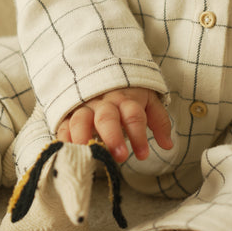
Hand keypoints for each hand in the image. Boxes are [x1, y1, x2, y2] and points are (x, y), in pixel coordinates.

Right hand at [56, 88, 172, 162]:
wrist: (104, 74)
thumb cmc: (129, 94)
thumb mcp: (148, 101)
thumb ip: (159, 121)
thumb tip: (168, 145)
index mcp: (126, 99)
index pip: (133, 115)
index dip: (138, 135)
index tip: (143, 155)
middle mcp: (104, 102)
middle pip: (107, 117)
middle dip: (113, 136)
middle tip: (120, 156)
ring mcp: (85, 106)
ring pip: (81, 119)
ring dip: (84, 137)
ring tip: (88, 156)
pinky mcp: (69, 113)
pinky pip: (64, 124)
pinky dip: (63, 137)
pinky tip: (66, 150)